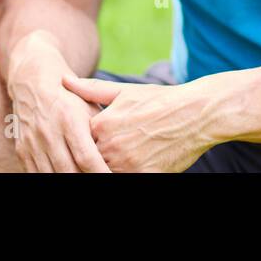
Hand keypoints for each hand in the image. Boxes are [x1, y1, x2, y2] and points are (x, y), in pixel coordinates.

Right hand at [5, 33, 109, 172]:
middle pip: (68, 171)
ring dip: (67, 180)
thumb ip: (100, 131)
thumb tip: (116, 155)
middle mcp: (48, 132)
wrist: (33, 81)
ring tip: (83, 179)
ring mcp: (32, 143)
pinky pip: (36, 174)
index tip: (112, 179)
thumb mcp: (89, 106)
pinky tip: (63, 176)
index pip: (86, 157)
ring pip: (51, 176)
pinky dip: (51, 179)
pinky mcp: (22, 150)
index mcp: (69, 119)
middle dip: (85, 180)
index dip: (100, 173)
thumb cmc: (70, 96)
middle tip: (102, 183)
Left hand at [63, 74, 228, 172]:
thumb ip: (91, 90)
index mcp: (102, 125)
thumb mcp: (124, 91)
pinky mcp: (144, 177)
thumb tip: (64, 80)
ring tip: (122, 154)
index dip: (81, 143)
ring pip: (105, 172)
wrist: (196, 114)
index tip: (86, 142)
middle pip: (90, 160)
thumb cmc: (159, 100)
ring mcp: (127, 165)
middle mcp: (111, 146)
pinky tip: (133, 163)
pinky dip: (125, 172)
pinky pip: (125, 180)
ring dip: (108, 167)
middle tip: (103, 151)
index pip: (79, 141)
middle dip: (92, 158)